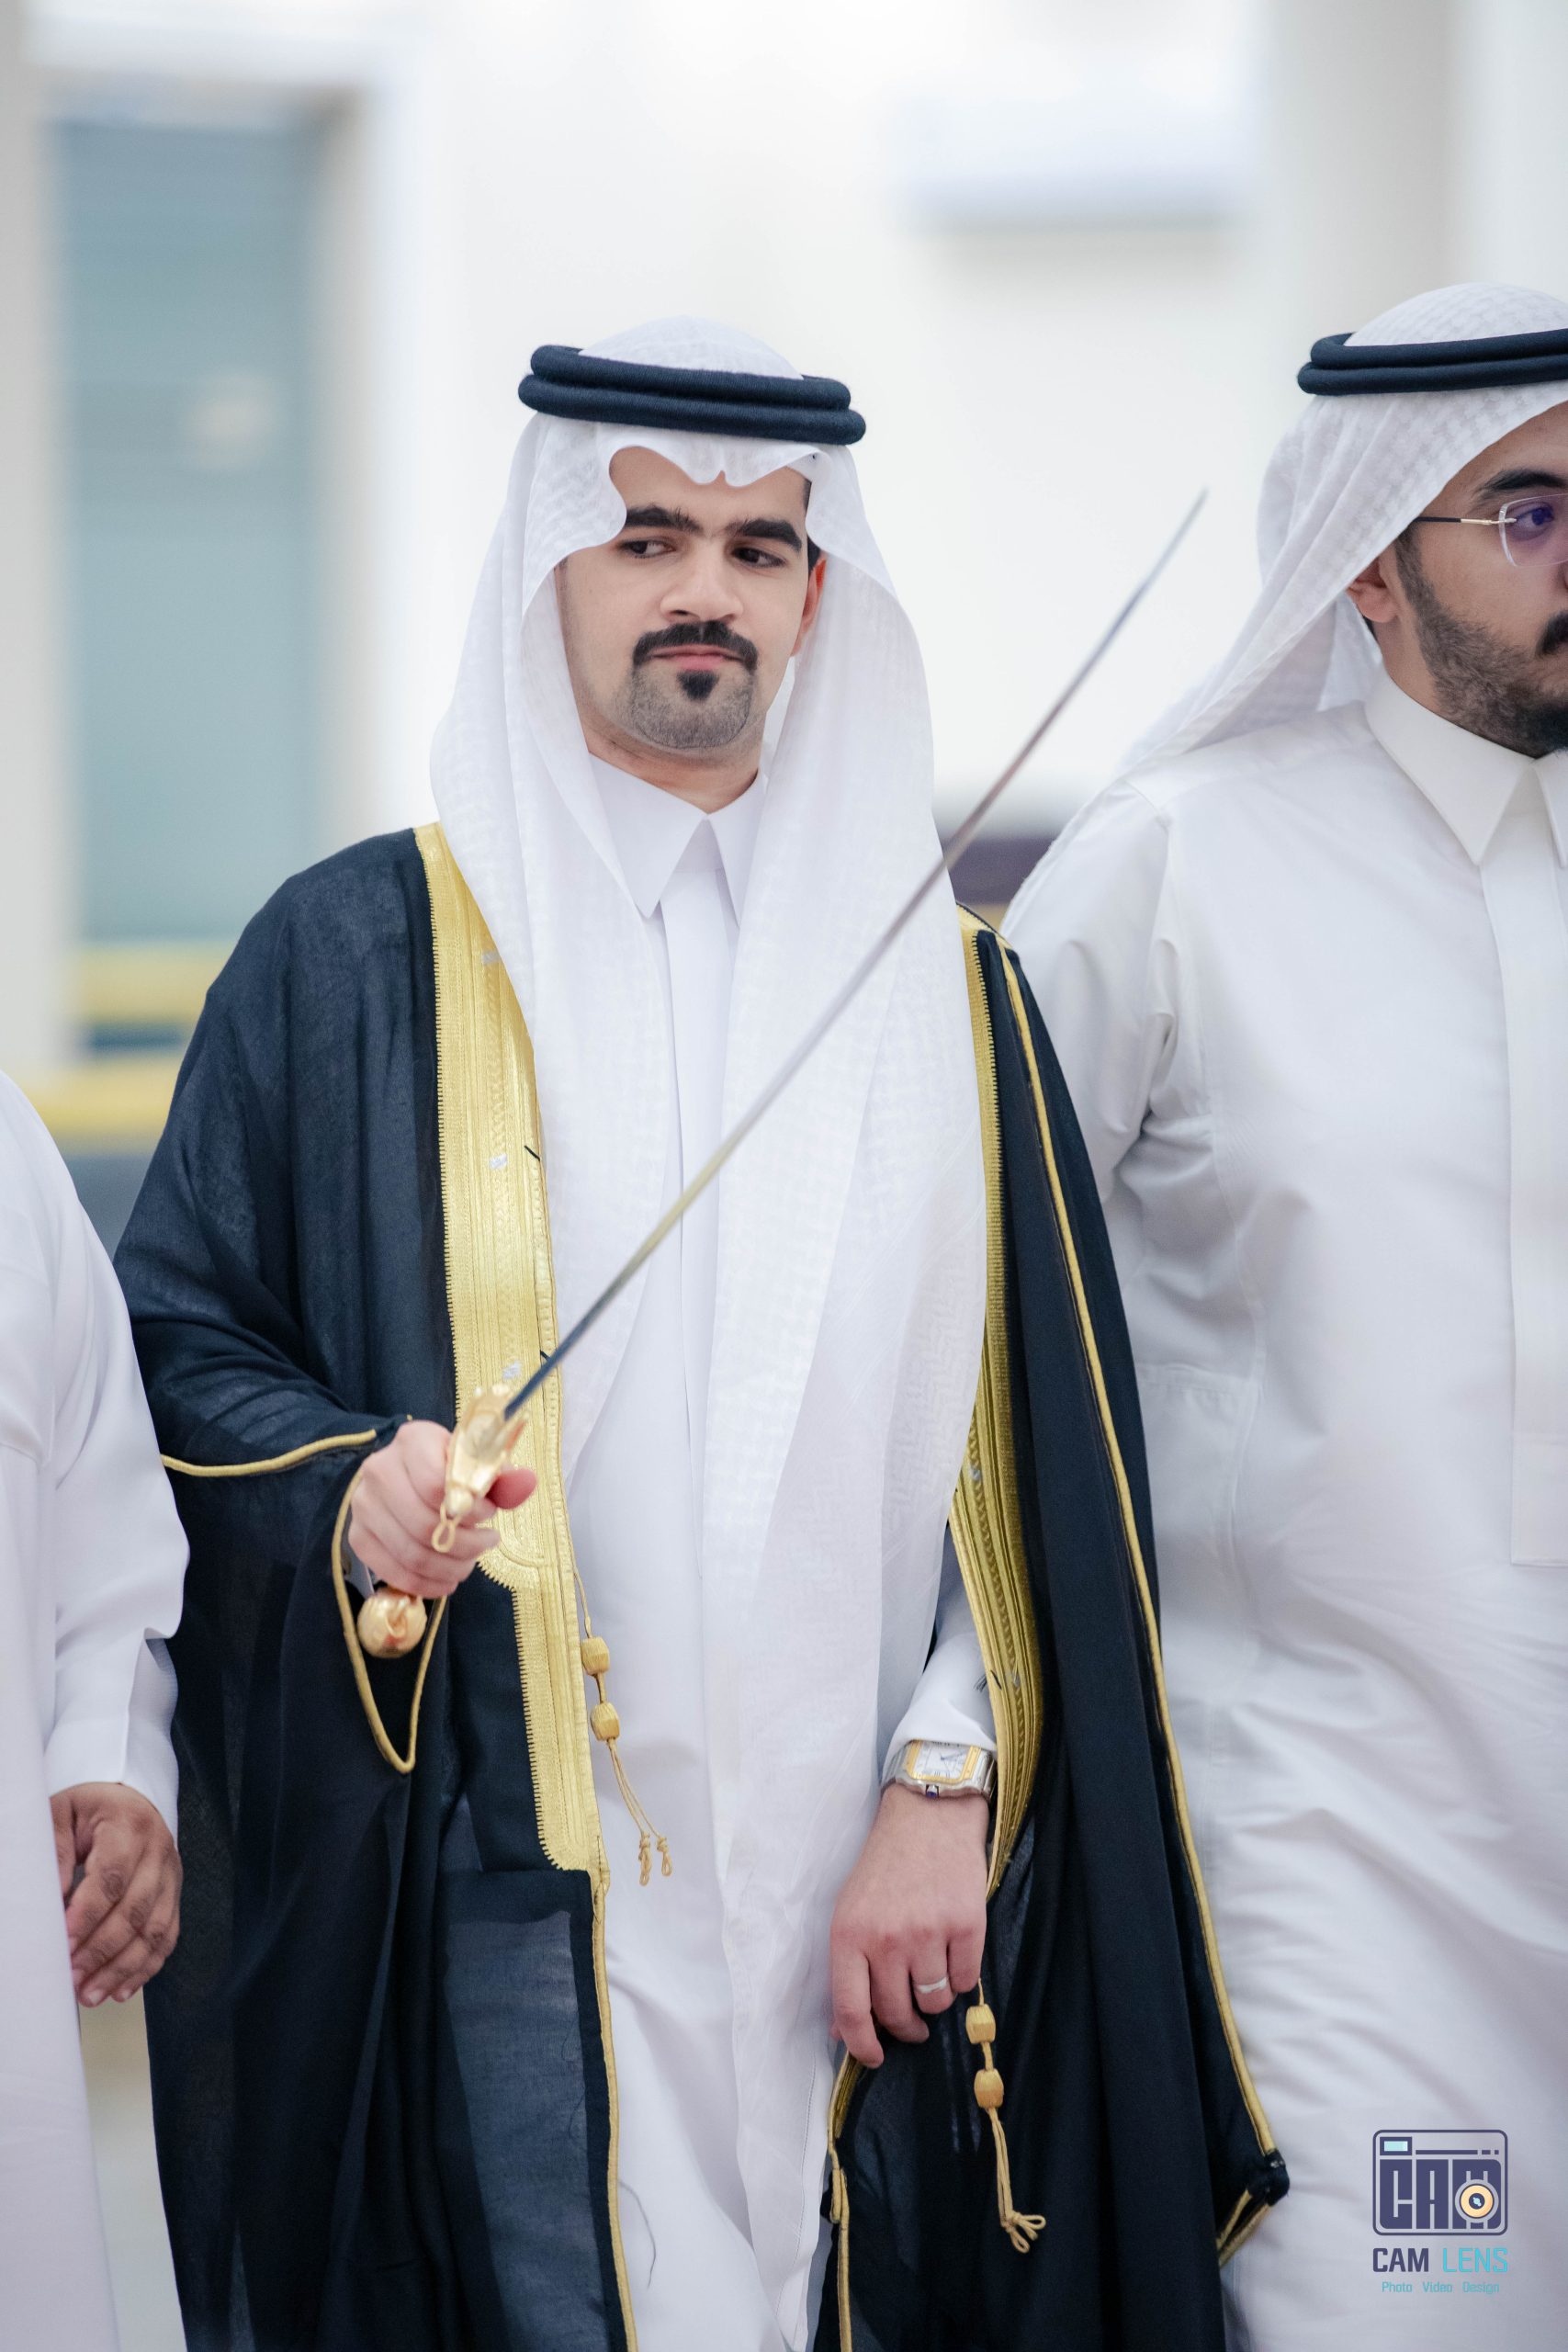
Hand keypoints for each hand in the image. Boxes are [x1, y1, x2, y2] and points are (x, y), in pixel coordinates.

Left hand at [52, 1782, 180, 2007]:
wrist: (130, 1798)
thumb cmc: (90, 1808)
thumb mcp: (63, 1815)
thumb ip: (56, 1853)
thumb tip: (51, 1902)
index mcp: (129, 1826)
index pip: (112, 1877)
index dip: (88, 1915)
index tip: (63, 1943)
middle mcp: (158, 1851)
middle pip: (135, 1910)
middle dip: (102, 1951)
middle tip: (72, 1979)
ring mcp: (171, 1875)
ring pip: (155, 1930)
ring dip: (123, 1968)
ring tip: (92, 1994)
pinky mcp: (175, 1895)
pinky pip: (167, 1937)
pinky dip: (145, 1968)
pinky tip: (121, 1989)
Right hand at [348, 1419, 536, 1599]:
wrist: (405, 1475)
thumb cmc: (449, 1469)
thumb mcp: (478, 1464)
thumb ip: (503, 1478)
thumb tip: (527, 1483)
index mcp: (412, 1440)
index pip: (437, 1485)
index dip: (471, 1509)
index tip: (489, 1514)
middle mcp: (379, 1469)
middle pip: (424, 1525)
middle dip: (466, 1544)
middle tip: (487, 1543)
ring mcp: (363, 1505)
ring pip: (411, 1553)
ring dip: (450, 1567)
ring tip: (471, 1562)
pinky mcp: (358, 1537)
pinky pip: (394, 1572)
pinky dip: (427, 1584)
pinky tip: (448, 1578)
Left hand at [829, 1782, 988, 2066]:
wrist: (928, 1817)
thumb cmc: (884, 1868)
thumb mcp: (850, 1912)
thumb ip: (847, 1971)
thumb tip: (843, 2032)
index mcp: (849, 1935)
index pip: (851, 2011)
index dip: (862, 2045)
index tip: (874, 2057)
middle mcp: (887, 1938)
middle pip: (896, 2013)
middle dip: (905, 2025)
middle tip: (911, 2019)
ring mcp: (928, 1933)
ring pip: (934, 2003)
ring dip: (933, 1997)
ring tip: (931, 1970)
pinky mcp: (966, 1926)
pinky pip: (965, 1982)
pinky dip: (961, 1976)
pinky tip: (953, 1951)